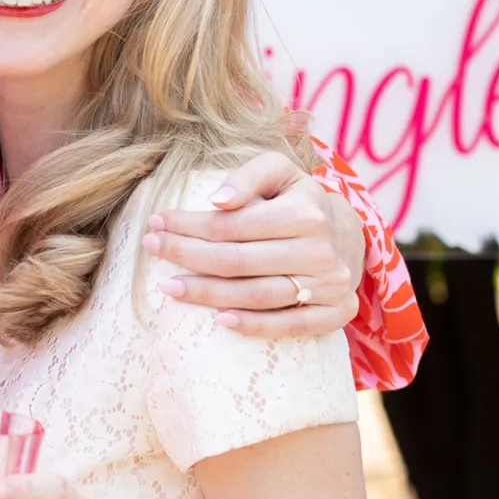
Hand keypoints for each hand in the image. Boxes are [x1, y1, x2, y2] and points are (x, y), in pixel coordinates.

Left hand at [141, 152, 363, 337]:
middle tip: (151, 249)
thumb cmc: (298, 200)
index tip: (156, 223)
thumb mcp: (279, 172)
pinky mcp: (337, 313)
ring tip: (169, 287)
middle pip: (239, 261)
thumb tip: (217, 200)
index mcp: (307, 212)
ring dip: (208, 295)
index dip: (189, 225)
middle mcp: (321, 250)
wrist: (348, 235)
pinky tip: (218, 320)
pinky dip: (253, 325)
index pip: (234, 225)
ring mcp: (331, 285)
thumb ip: (248, 177)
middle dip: (187, 255)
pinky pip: (290, 325)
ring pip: (258, 296)